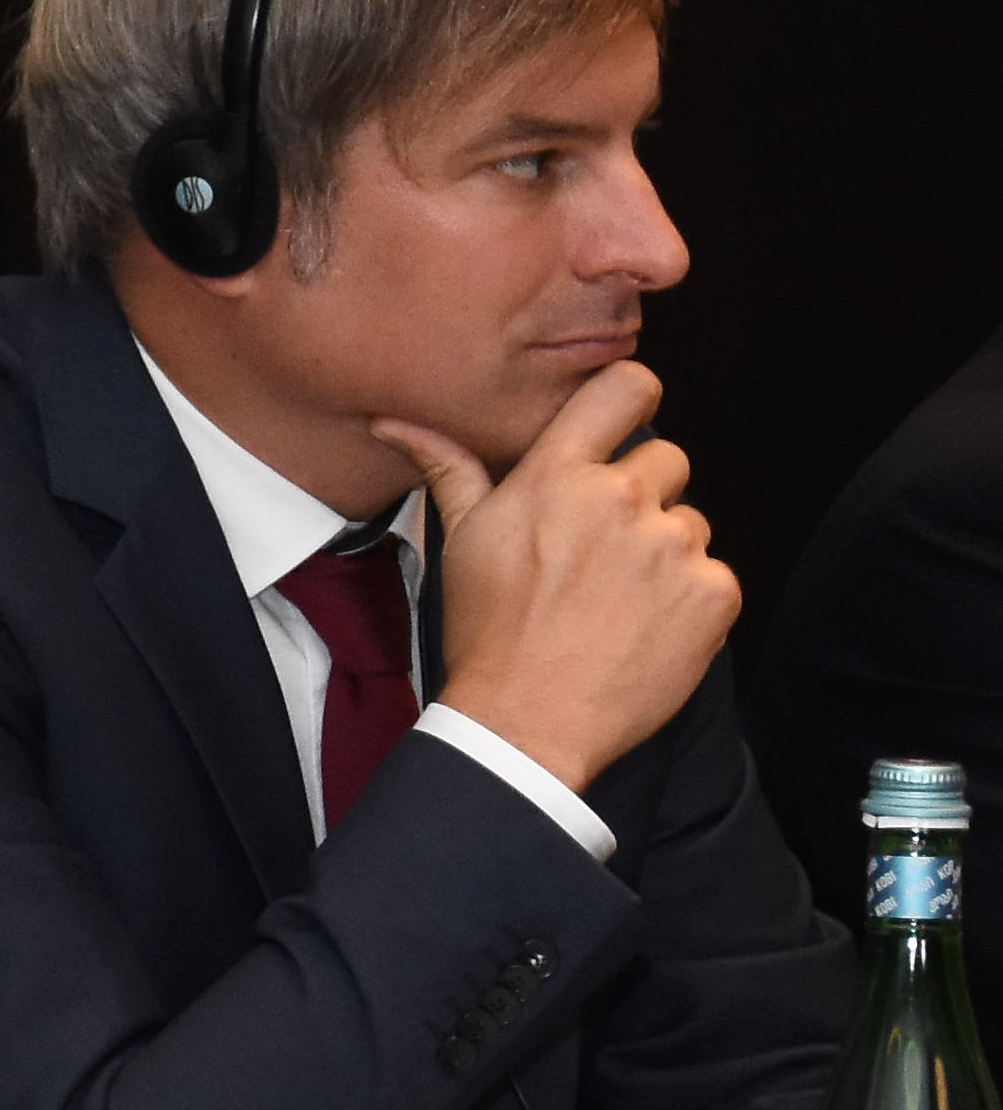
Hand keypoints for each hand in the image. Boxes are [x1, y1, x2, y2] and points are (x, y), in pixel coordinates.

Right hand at [382, 361, 732, 794]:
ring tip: (619, 600)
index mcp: (557, 478)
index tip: (624, 425)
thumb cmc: (488, 630)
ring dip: (665, 553)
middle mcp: (620, 499)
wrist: (528, 721)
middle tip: (604, 550)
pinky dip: (690, 601)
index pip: (627, 387)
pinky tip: (646, 629)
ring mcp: (673, 546)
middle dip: (644, 495)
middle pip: (668, 458)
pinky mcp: (713, 593)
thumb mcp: (462, 540)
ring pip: (690, 523)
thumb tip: (394, 424)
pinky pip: (715, 576)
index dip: (632, 398)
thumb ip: (449, 469)